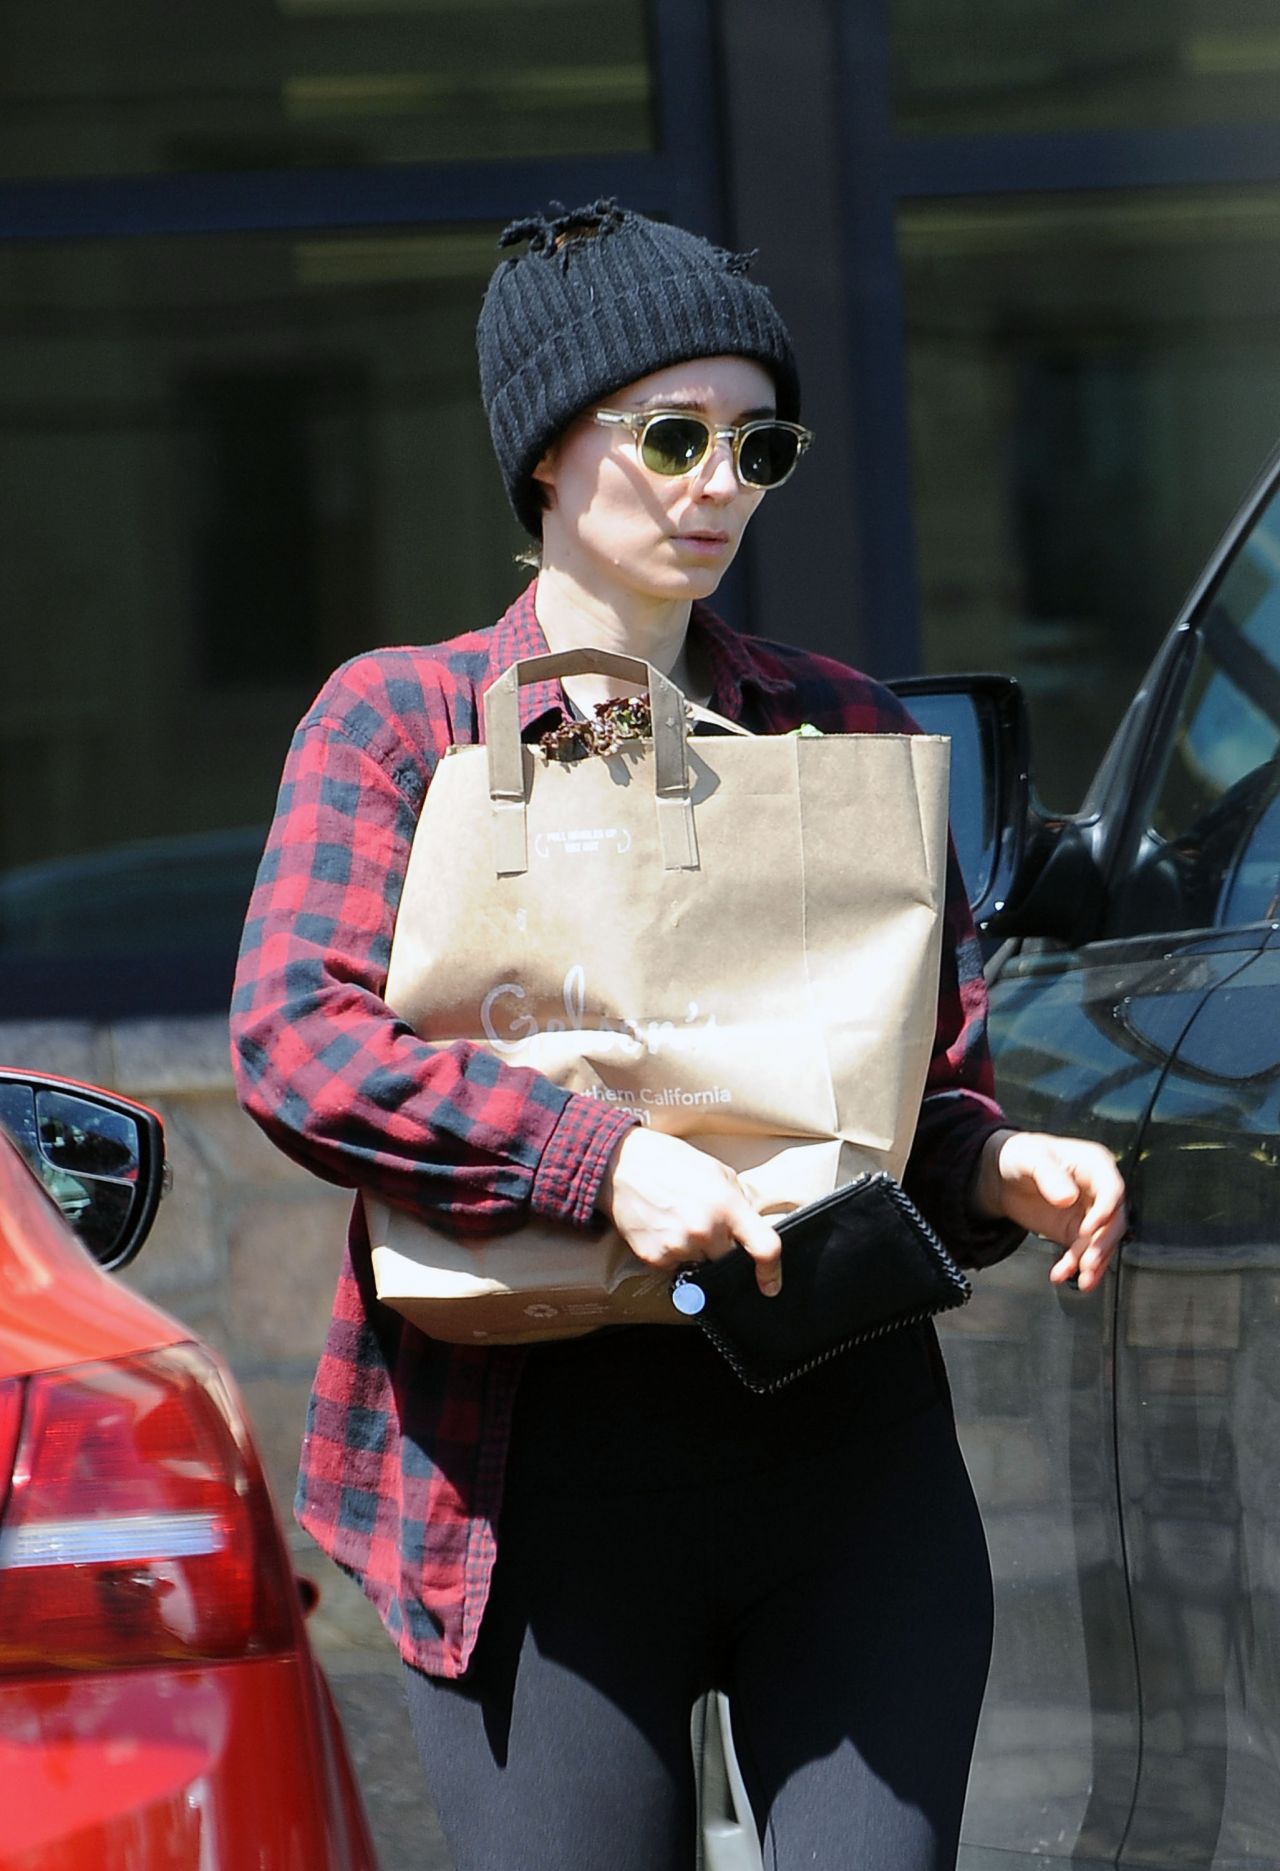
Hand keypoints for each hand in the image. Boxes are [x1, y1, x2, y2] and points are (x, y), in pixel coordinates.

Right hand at [598, 1128, 782, 1296]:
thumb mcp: (718, 1173)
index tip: (771, 1285)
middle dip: (721, 1247)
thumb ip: (739, 1203)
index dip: (772, 1271)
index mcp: (727, 1206)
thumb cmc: (671, 1163)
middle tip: (703, 1223)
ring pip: (700, 1264)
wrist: (622, 1165)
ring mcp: (678, 1247)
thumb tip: (753, 1229)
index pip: (764, 1248)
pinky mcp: (655, 1259)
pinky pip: (675, 1267)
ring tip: (679, 1221)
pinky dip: (673, 1253)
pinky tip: (663, 1229)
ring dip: (695, 1250)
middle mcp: (705, 1231)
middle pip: (727, 1260)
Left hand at [971, 1128, 1127, 1292]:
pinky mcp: (1077, 1232)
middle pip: (1113, 1221)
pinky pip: (1082, 1253)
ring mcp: (1091, 1213)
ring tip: (1081, 1281)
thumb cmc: (1021, 1155)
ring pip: (1101, 1242)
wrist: (1003, 1175)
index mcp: (1096, 1164)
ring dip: (1092, 1263)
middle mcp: (1099, 1190)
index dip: (1105, 1211)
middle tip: (1088, 1263)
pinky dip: (1073, 1266)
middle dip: (1102, 1244)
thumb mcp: (1030, 1158)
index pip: (1112, 1190)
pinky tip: (1060, 1275)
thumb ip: (1048, 1175)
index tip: (1087, 1230)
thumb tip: (1067, 1199)